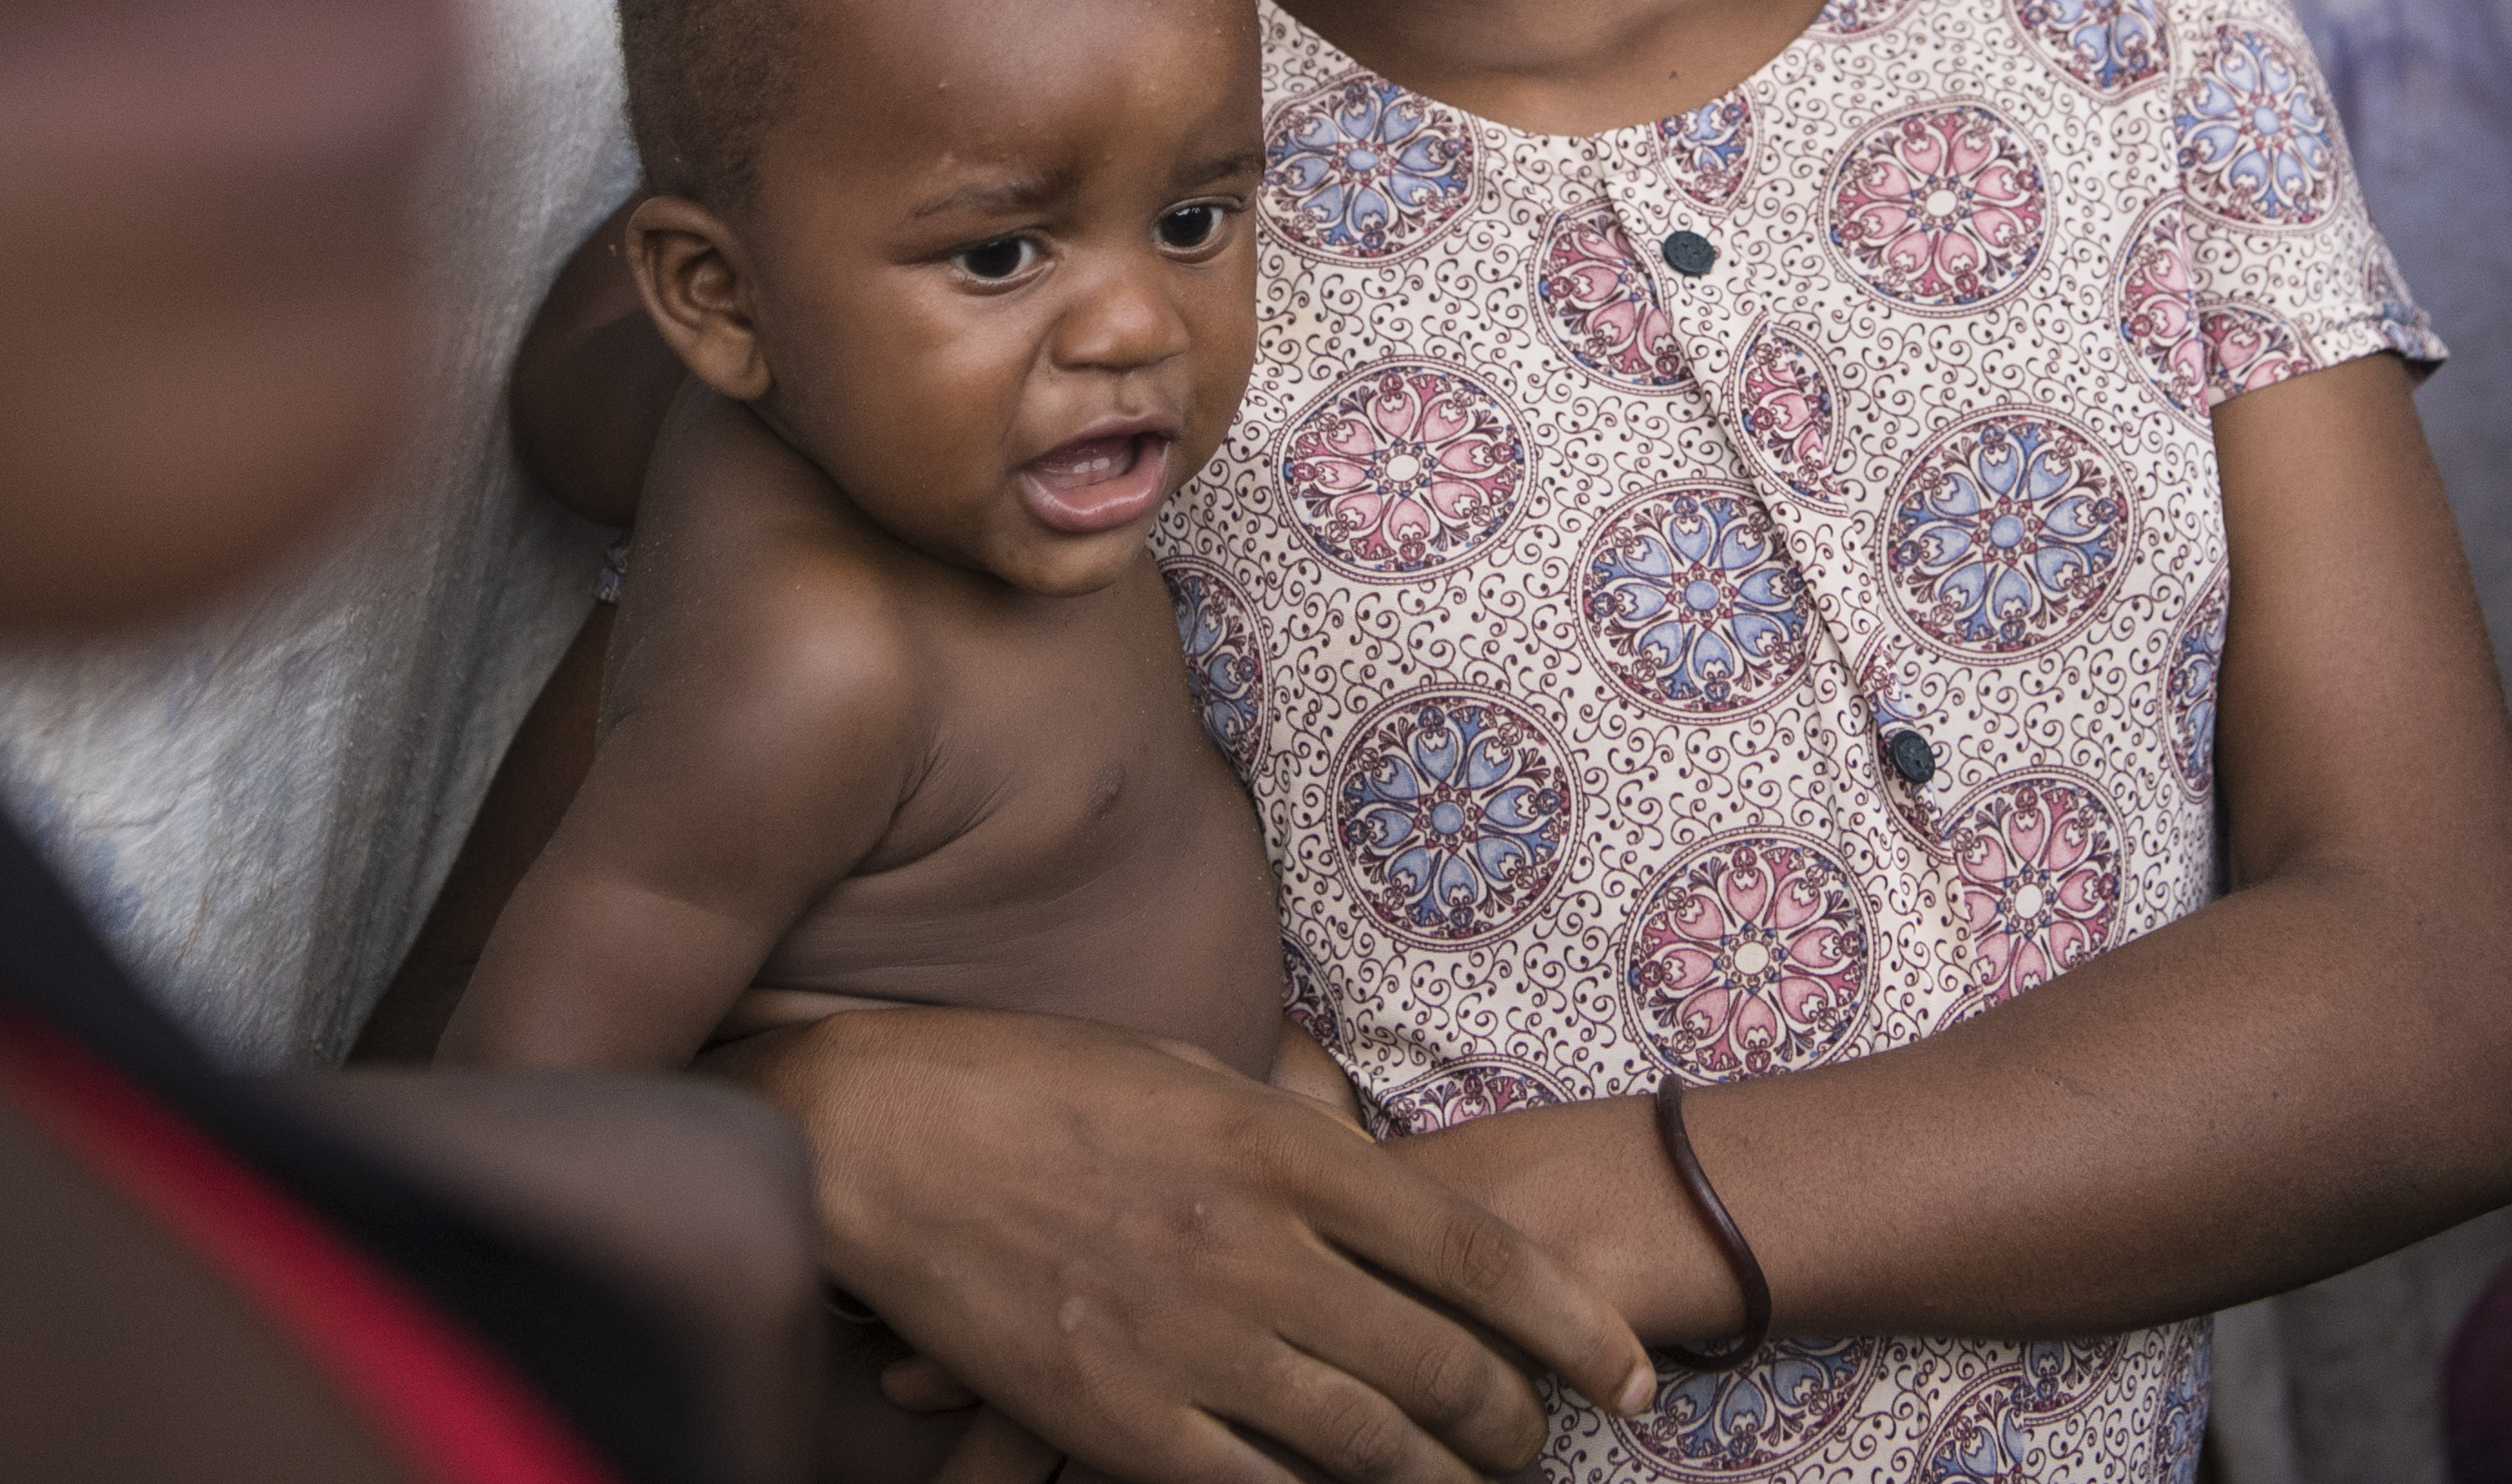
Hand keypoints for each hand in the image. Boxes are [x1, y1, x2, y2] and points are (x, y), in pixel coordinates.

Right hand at [747, 1003, 1653, 1483]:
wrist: (880, 1134)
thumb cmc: (1034, 1080)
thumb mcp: (1192, 1069)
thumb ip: (1287, 1128)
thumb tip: (1366, 1170)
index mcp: (1283, 1147)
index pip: (1475, 1254)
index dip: (1571, 1326)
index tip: (1631, 1374)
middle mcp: (1257, 1246)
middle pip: (1440, 1363)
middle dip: (1514, 1422)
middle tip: (1542, 1447)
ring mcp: (1188, 1338)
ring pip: (1366, 1443)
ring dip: (1440, 1480)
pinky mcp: (1116, 1415)